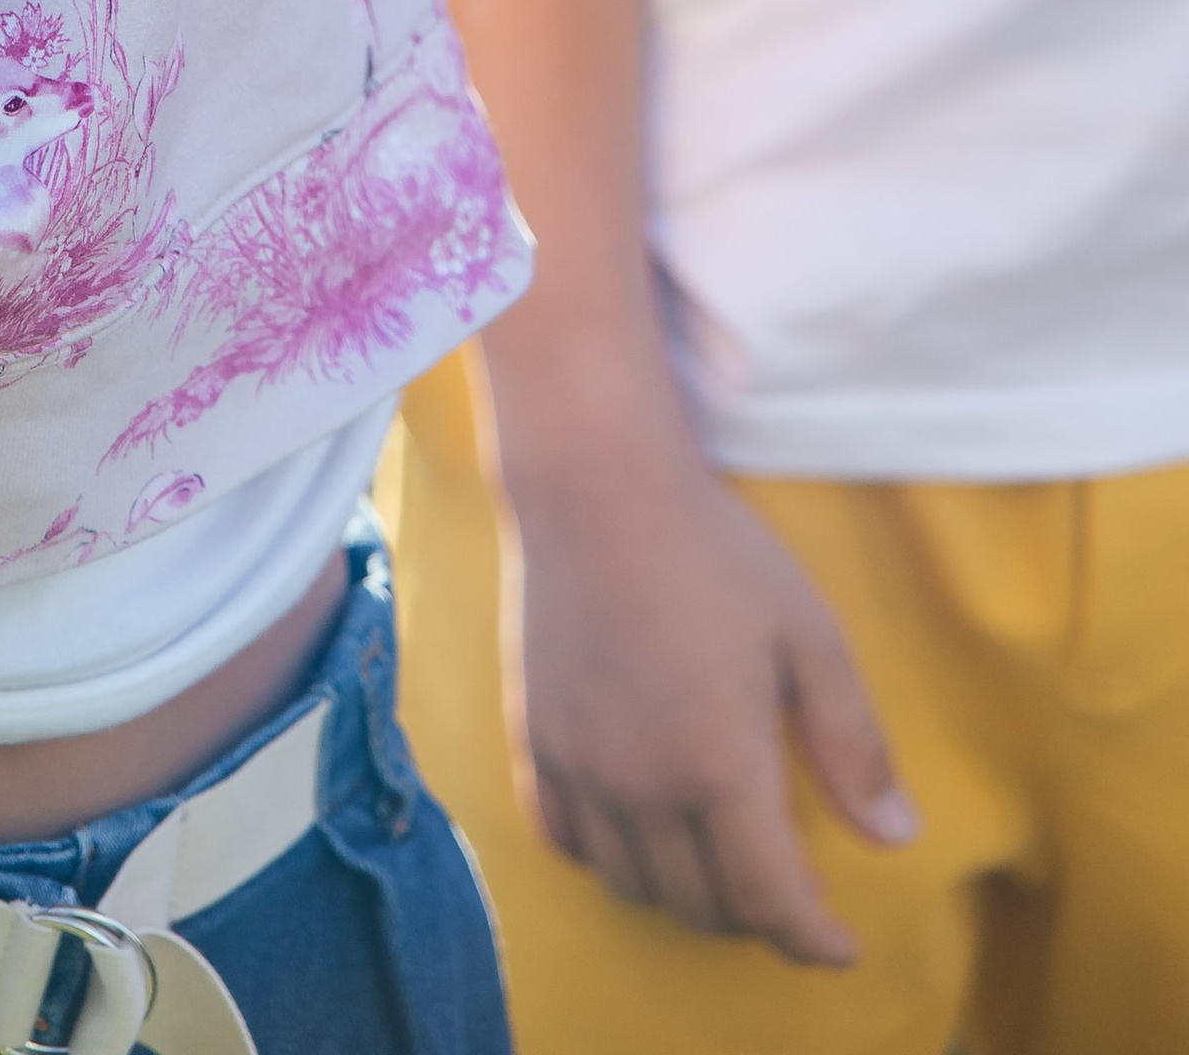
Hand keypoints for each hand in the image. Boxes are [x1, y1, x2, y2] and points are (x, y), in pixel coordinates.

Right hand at [505, 441, 914, 964]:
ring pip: (633, 883)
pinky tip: (635, 833)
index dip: (812, 939)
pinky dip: (605, 858)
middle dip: (756, 919)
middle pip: (701, 904)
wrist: (594, 483)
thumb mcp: (808, 635)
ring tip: (717, 868)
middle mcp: (641, 784)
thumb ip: (852, 742)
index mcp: (718, 765)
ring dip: (684, 895)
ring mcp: (579, 764)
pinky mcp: (533, 736)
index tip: (841, 948)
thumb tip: (899, 837)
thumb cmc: (714, 551)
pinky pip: (563, 838)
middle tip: (787, 897)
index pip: (770, 898)